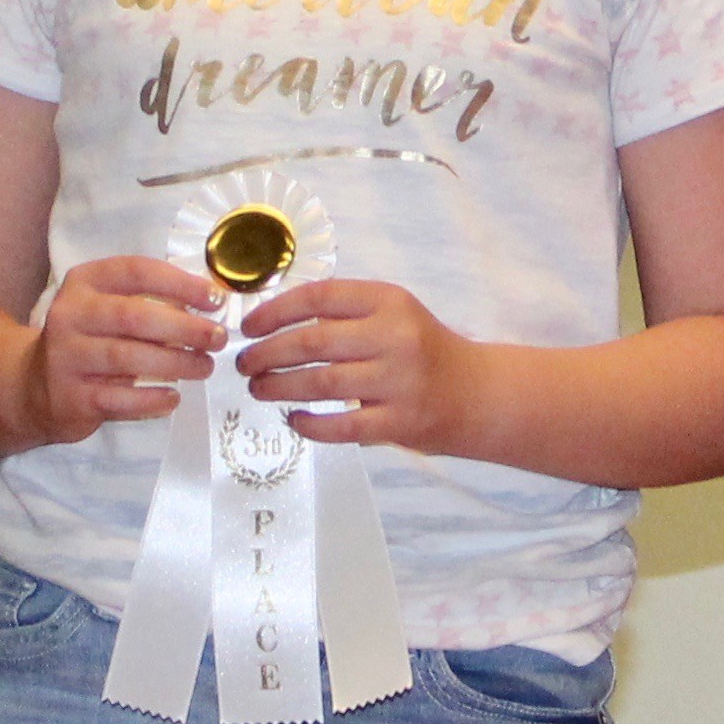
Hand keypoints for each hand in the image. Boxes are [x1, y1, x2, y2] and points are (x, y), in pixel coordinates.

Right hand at [18, 255, 221, 443]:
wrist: (34, 387)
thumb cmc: (88, 340)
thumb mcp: (107, 308)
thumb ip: (149, 302)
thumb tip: (208, 304)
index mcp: (84, 283)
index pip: (136, 272)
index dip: (179, 283)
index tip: (215, 298)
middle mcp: (70, 315)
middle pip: (134, 316)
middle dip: (184, 328)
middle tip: (217, 338)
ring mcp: (66, 357)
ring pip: (128, 358)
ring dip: (175, 363)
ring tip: (204, 367)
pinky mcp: (71, 397)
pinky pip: (119, 399)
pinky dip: (152, 399)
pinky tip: (173, 397)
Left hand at [235, 277, 482, 455]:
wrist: (478, 393)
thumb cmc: (424, 351)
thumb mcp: (394, 314)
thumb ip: (346, 313)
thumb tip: (273, 322)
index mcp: (389, 301)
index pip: (318, 297)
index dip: (274, 311)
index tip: (248, 326)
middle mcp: (394, 337)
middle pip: (312, 342)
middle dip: (266, 354)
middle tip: (244, 364)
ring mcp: (398, 381)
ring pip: (320, 384)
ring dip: (279, 387)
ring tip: (259, 389)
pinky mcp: (400, 422)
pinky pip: (341, 426)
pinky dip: (309, 424)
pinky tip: (294, 419)